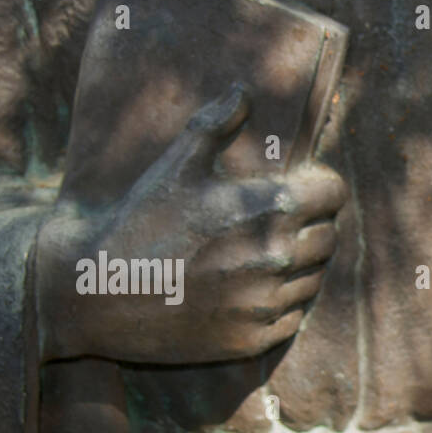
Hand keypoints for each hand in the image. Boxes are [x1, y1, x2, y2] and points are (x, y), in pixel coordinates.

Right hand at [34, 86, 347, 364]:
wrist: (98, 291)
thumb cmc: (138, 221)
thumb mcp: (175, 164)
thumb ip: (216, 125)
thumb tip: (244, 93)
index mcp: (268, 208)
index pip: (333, 193)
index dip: (321, 187)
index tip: (304, 189)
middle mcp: (277, 257)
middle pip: (329, 236)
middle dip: (311, 225)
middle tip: (277, 223)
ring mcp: (267, 302)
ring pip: (314, 278)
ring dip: (297, 266)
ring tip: (258, 256)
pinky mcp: (254, 339)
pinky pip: (293, 315)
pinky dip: (280, 302)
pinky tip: (247, 289)